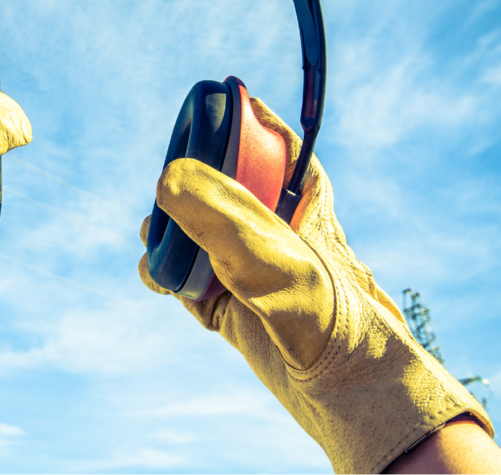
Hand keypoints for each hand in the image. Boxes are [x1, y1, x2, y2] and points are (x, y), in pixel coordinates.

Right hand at [137, 96, 489, 473]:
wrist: (342, 393)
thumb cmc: (327, 320)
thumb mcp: (272, 260)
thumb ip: (222, 218)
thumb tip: (166, 180)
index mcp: (303, 198)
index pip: (272, 139)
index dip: (238, 120)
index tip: (206, 107)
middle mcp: (276, 227)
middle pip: (219, 184)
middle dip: (183, 189)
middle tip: (166, 196)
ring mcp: (252, 264)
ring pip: (197, 231)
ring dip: (168, 237)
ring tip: (158, 246)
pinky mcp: (233, 301)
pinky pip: (188, 276)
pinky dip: (168, 277)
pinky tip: (164, 282)